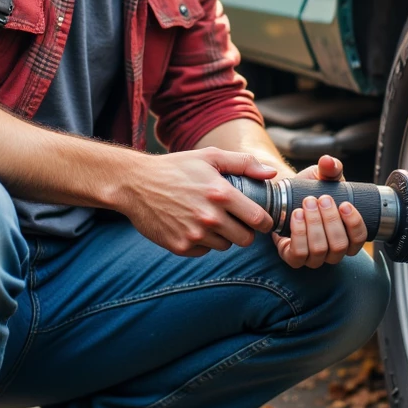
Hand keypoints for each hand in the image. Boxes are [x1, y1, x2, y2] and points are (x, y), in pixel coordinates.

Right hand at [118, 147, 275, 256]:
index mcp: (221, 194)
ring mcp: (194, 235)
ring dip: (223, 236)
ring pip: (225, 246)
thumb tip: (271, 173)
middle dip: (245, 231)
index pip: (258, 220)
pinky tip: (193, 225)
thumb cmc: (175, 167)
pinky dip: (203, 242)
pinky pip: (204, 251)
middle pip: (245, 239)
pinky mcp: (180, 247)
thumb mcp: (209, 157)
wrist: (135, 184)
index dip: (264, 221)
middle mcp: (210, 217)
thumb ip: (244, 163)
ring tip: (210, 219)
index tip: (261, 219)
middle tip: (236, 220)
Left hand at [275, 154, 367, 269]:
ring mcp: (313, 258)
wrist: (284, 198)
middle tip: (320, 199)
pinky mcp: (293, 258)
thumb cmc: (310, 191)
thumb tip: (328, 161)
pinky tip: (297, 215)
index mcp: (347, 235)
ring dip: (313, 224)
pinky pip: (299, 254)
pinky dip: (299, 233)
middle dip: (330, 220)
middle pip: (339, 245)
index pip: (359, 239)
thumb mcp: (323, 178)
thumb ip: (330, 169)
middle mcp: (332, 251)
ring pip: (319, 250)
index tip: (344, 204)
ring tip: (307, 203)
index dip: (354, 224)